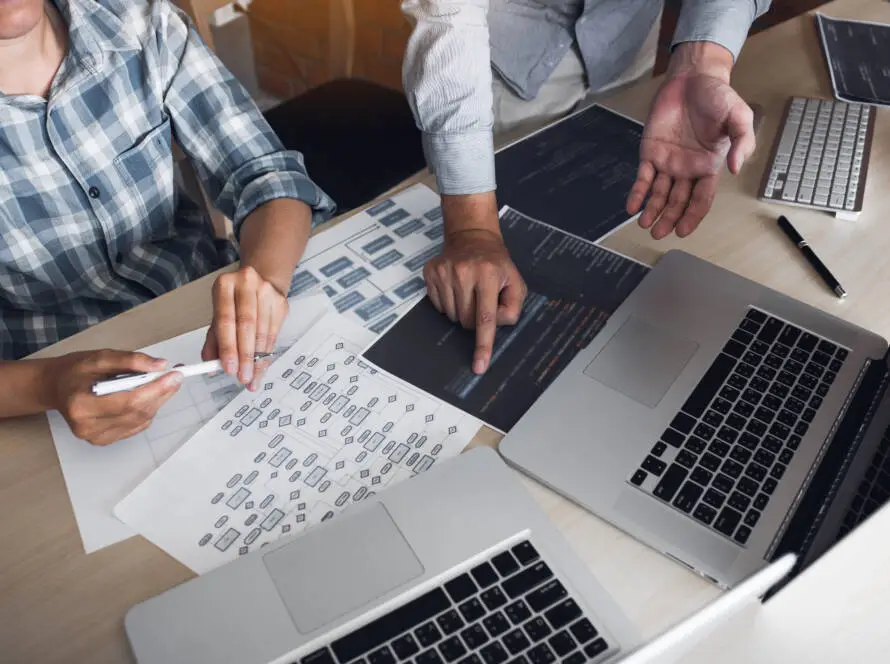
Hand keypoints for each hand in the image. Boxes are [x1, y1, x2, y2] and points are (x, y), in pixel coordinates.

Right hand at [49, 350, 181, 444]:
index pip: (129, 400)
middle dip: (162, 393)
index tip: (174, 375)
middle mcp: (87, 425)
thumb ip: (131, 360)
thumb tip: (160, 365)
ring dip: (157, 401)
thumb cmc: (75, 371)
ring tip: (162, 383)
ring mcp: (95, 436)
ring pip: (141, 419)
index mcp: (81, 404)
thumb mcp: (101, 357)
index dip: (156, 389)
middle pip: (138, 412)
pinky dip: (147, 410)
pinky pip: (136, 425)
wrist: (57, 387)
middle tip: (175, 376)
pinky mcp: (104, 440)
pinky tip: (145, 396)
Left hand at [203, 265, 287, 390]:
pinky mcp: (280, 303)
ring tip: (252, 376)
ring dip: (258, 359)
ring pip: (263, 332)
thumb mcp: (219, 314)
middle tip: (243, 376)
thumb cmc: (235, 301)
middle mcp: (247, 285)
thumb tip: (211, 365)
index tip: (229, 368)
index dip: (228, 346)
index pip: (226, 320)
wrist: (260, 282)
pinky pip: (274, 334)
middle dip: (245, 356)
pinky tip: (261, 365)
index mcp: (225, 285)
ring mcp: (266, 292)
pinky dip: (267, 353)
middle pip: (247, 326)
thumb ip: (213, 339)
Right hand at [424, 229, 526, 373]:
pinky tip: (455, 288)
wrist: (472, 237)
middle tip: (481, 300)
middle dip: (475, 319)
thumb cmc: (496, 264)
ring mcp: (445, 271)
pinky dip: (448, 303)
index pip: (486, 318)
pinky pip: (438, 306)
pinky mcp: (431, 272)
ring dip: (461, 311)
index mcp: (489, 275)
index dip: (483, 345)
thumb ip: (513, 307)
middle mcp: (465, 272)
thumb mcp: (515, 282)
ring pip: (452, 316)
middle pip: (467, 321)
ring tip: (468, 291)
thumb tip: (495, 325)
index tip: (478, 366)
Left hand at [626, 45, 755, 239]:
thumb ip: (743, 142)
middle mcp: (688, 169)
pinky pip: (643, 177)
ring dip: (652, 211)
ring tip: (644, 225)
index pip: (701, 198)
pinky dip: (637, 192)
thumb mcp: (739, 117)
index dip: (692, 216)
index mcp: (709, 166)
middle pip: (678, 201)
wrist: (693, 78)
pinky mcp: (651, 152)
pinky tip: (631, 206)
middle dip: (669, 219)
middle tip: (658, 234)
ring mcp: (668, 162)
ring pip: (659, 194)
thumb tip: (736, 169)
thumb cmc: (719, 97)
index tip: (683, 232)